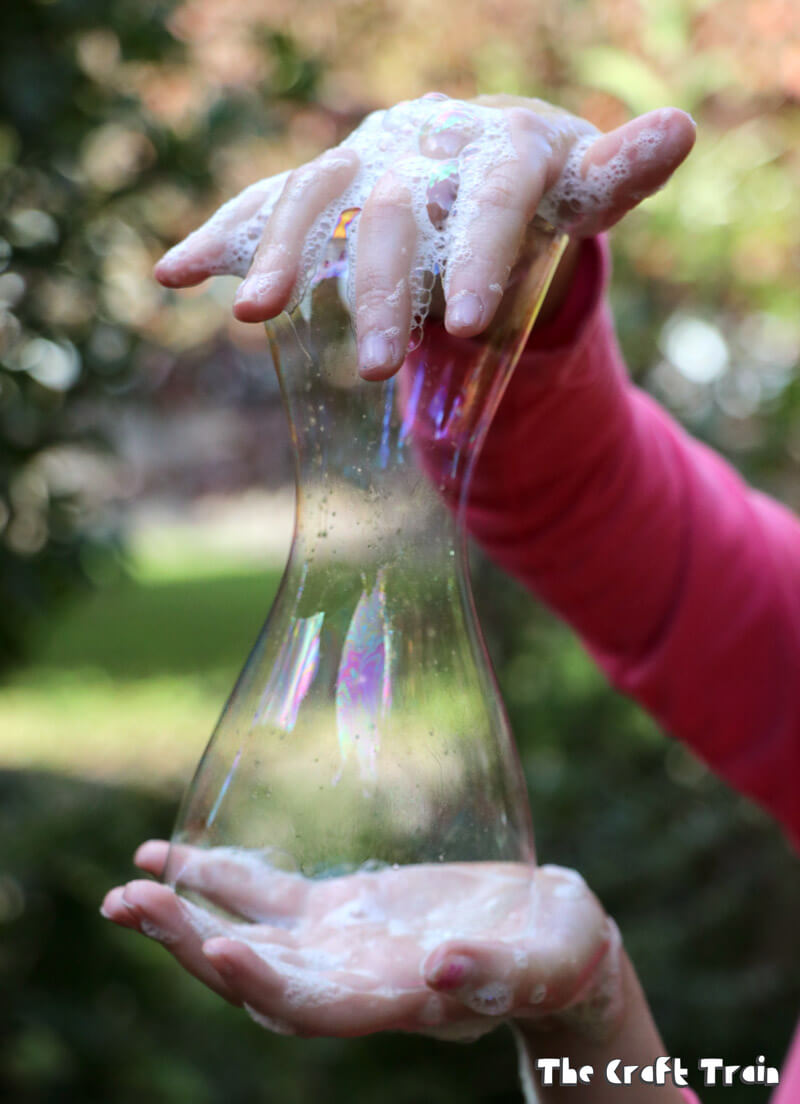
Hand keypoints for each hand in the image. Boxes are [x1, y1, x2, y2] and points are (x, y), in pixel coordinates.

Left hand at [102, 843, 621, 1041]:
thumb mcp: (547, 961)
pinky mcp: (338, 909)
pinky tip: (167, 855)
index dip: (268, 986)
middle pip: (257, 978)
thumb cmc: (561, 955)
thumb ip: (498, 971)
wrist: (549, 940)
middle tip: (132, 905)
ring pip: (248, 936)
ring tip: (129, 887)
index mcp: (399, 1000)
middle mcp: (351, 982)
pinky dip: (216, 878)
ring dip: (186, 916)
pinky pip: (264, 897)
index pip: (318, 1009)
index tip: (223, 948)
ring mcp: (337, 945)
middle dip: (194, 946)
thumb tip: (442, 968)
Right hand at [154, 93, 694, 378]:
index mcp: (494, 143)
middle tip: (376, 370)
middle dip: (381, 288)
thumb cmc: (532, 193)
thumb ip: (618, 173)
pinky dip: (222, 236)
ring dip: (279, 255)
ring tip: (251, 315)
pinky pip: (265, 206)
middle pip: (395, 209)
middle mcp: (420, 144)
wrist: (465, 166)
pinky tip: (174, 273)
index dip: (480, 251)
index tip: (468, 324)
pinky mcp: (321, 191)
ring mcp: (362, 164)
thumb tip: (682, 127)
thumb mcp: (579, 189)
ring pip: (316, 200)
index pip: (491, 191)